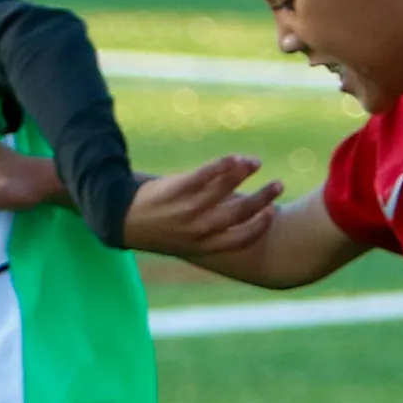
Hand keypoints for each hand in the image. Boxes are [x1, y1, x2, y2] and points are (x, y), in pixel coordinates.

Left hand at [123, 155, 282, 259]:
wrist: (123, 221)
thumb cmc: (160, 231)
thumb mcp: (187, 241)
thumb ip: (212, 234)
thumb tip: (242, 220)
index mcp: (203, 245)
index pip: (240, 239)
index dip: (260, 226)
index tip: (272, 212)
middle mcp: (198, 229)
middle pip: (238, 213)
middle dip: (263, 198)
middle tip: (279, 185)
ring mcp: (187, 208)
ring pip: (224, 189)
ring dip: (245, 174)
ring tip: (257, 163)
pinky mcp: (177, 188)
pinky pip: (205, 174)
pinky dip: (223, 165)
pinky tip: (236, 157)